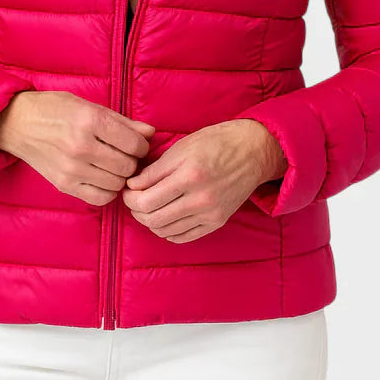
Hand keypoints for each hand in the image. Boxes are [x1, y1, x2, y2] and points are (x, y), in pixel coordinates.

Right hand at [0, 90, 156, 206]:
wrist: (17, 123)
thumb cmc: (54, 108)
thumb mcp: (88, 105)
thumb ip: (122, 121)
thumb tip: (150, 133)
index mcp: (90, 121)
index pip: (134, 144)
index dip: (142, 145)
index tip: (137, 143)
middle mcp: (81, 146)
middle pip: (127, 166)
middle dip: (133, 161)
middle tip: (126, 155)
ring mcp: (71, 169)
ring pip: (116, 183)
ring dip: (120, 176)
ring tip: (114, 165)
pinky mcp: (64, 185)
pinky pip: (100, 198)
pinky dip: (108, 191)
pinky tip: (103, 178)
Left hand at [121, 119, 285, 242]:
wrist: (252, 151)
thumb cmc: (215, 142)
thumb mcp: (181, 147)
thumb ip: (155, 169)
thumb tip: (133, 186)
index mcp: (189, 175)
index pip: (146, 200)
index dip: (129, 197)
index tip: (127, 189)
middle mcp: (200, 199)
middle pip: (153, 219)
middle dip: (136, 210)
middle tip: (133, 199)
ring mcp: (210, 214)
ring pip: (166, 231)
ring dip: (150, 221)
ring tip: (147, 207)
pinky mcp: (217, 222)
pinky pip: (184, 237)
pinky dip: (168, 232)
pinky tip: (164, 219)